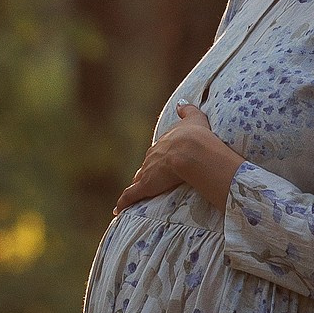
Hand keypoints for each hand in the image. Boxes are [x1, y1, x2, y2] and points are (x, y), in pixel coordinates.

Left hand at [113, 102, 244, 213]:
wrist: (190, 149)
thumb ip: (188, 110)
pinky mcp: (145, 186)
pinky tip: (118, 210)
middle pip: (147, 165)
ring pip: (139, 180)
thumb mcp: (195, 119)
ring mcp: (147, 171)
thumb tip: (182, 102)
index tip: (158, 163)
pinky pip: (131, 196)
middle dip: (147, 172)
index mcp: (164, 143)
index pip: (158, 152)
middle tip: (147, 179)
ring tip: (134, 195)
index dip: (158, 158)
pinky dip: (124, 202)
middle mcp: (152, 156)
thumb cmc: (196, 135)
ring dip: (136, 187)